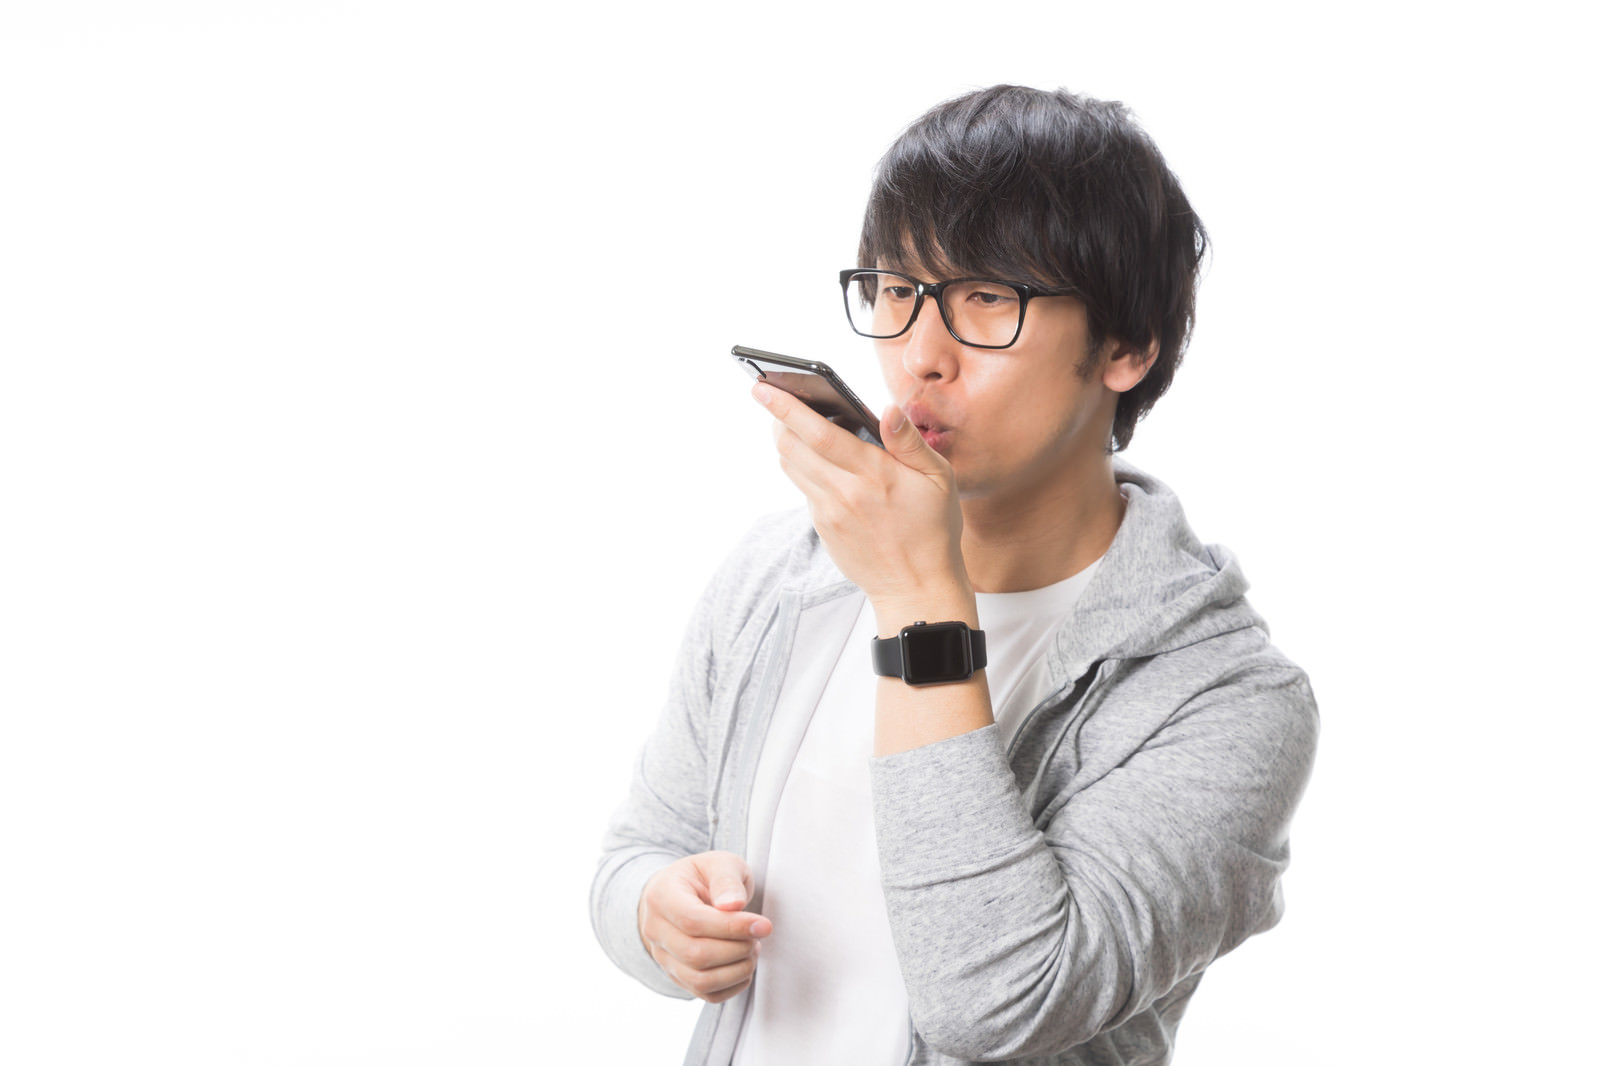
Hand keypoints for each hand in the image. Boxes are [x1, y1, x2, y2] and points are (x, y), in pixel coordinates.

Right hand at [638, 851, 771, 1003]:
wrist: (683, 893)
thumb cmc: (703, 877)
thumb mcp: (719, 864)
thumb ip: (727, 880)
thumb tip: (733, 906)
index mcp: (661, 897)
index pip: (692, 921)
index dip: (731, 927)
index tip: (763, 925)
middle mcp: (655, 931)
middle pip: (696, 955)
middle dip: (737, 949)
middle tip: (757, 934)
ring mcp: (664, 957)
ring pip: (700, 980)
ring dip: (737, 969)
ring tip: (752, 948)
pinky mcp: (677, 976)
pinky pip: (706, 994)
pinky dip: (733, 985)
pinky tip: (744, 964)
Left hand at [754, 382, 969, 615]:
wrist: (917, 587)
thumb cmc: (933, 529)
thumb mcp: (939, 479)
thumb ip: (909, 442)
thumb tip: (888, 408)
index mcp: (873, 474)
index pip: (817, 433)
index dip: (786, 408)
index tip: (763, 389)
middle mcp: (844, 493)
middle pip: (791, 447)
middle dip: (777, 419)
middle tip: (774, 399)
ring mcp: (829, 513)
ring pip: (791, 466)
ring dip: (787, 442)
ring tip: (795, 425)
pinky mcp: (823, 528)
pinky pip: (804, 488)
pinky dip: (804, 467)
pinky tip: (820, 461)